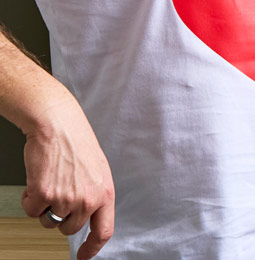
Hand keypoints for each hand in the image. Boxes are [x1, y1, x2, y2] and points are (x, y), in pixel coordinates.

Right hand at [20, 98, 113, 259]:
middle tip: (60, 192)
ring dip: (45, 205)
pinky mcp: (44, 195)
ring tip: (52, 180)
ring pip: (48, 220)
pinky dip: (30, 199)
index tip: (84, 256)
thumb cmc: (77, 144)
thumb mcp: (99, 171)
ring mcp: (65, 199)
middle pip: (68, 229)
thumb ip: (95, 195)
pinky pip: (32, 211)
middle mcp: (87, 199)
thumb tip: (89, 217)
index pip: (103, 231)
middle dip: (60, 216)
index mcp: (105, 193)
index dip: (93, 248)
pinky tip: (38, 180)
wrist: (58, 125)